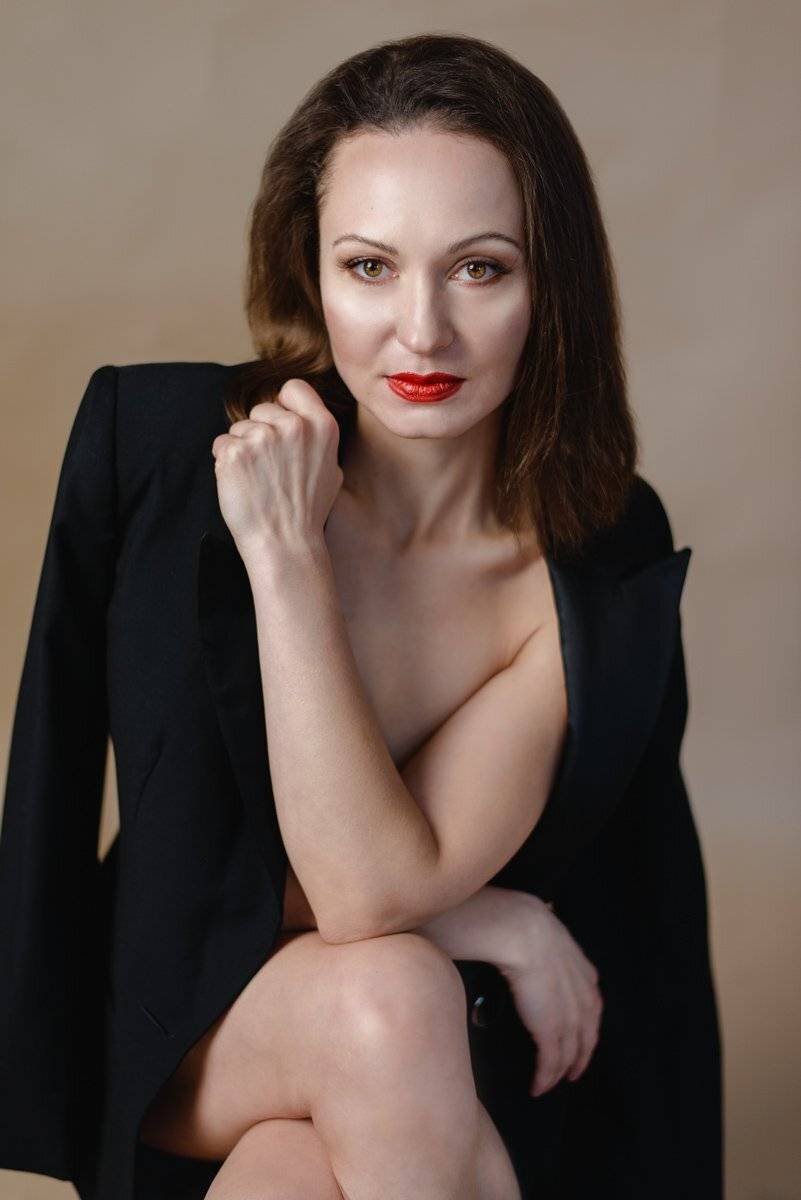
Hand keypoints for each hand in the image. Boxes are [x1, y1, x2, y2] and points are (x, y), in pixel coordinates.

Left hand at [211, 378, 343, 556]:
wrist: (285, 544)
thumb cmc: (307, 512)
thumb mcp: (331, 469)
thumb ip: (316, 438)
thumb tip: (300, 420)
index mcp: (322, 425)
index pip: (294, 388)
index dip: (284, 405)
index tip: (280, 426)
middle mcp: (293, 426)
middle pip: (261, 409)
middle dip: (259, 431)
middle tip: (269, 467)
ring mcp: (262, 438)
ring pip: (239, 428)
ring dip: (242, 449)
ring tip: (257, 480)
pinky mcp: (235, 452)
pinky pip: (221, 444)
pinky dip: (226, 463)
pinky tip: (242, 484)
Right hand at [498, 898, 602, 1097]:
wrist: (521, 933)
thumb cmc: (525, 927)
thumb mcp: (548, 936)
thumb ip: (549, 948)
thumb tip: (535, 943)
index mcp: (586, 976)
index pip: (592, 1011)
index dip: (586, 1029)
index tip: (579, 1041)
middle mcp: (583, 999)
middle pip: (586, 1037)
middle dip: (580, 1058)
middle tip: (571, 1074)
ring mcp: (568, 1016)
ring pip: (569, 1053)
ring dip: (559, 1072)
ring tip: (549, 1084)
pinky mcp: (550, 1030)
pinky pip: (550, 1062)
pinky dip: (545, 1077)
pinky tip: (538, 1087)